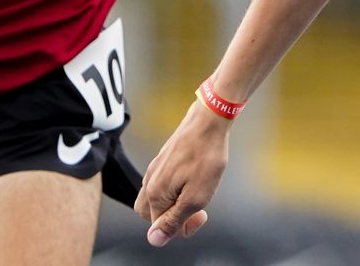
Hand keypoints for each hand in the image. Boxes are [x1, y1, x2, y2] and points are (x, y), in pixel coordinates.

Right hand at [136, 99, 225, 246]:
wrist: (210, 119)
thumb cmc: (205, 158)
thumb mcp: (195, 198)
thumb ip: (173, 221)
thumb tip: (154, 240)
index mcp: (154, 194)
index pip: (158, 226)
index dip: (181, 228)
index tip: (202, 215)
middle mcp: (149, 181)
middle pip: (152, 213)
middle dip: (173, 216)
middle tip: (197, 208)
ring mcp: (155, 167)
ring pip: (158, 197)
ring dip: (176, 201)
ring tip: (198, 191)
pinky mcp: (164, 157)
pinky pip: (164, 182)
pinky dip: (177, 187)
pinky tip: (194, 177)